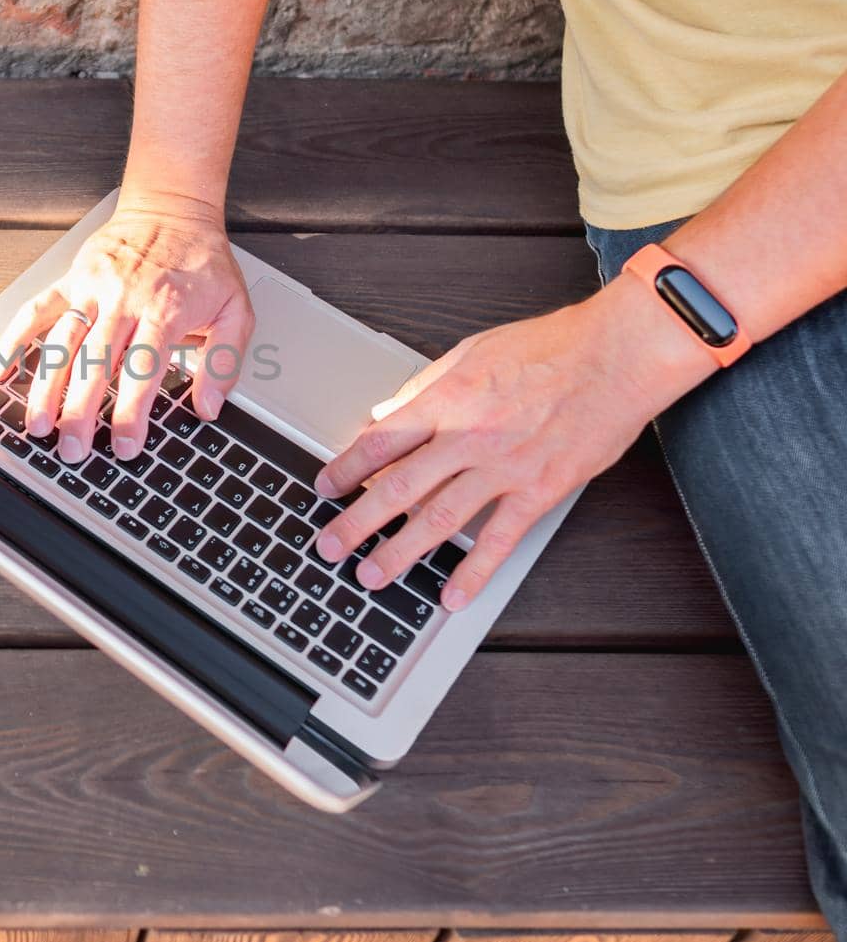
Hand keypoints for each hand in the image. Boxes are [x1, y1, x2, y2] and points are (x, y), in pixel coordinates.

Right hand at [0, 192, 253, 465]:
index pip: (142, 370)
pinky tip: (0, 368)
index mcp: (165, 310)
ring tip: (37, 423)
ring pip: (62, 342)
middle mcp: (124, 299)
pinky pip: (36, 309)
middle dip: (79, 411)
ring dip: (45, 385)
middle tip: (72, 449)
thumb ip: (224, 362)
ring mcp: (92, 288)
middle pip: (94, 363)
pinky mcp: (71, 278)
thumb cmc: (204, 261)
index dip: (130, 412)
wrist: (173, 207)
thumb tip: (209, 408)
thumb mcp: (236, 309)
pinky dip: (14, 338)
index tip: (124, 445)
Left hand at [308, 276, 712, 610]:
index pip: (381, 441)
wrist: (616, 354)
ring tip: (372, 575)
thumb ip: (427, 387)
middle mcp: (468, 436)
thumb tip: (388, 413)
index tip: (325, 487)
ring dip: (400, 553)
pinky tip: (453, 594)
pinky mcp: (540, 490)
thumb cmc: (551, 347)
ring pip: (439, 519)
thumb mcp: (474, 352)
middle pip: (398, 487)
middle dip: (357, 522)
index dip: (346, 468)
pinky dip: (474, 572)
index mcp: (447, 399)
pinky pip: (499, 539)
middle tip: (329, 547)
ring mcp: (503, 467)